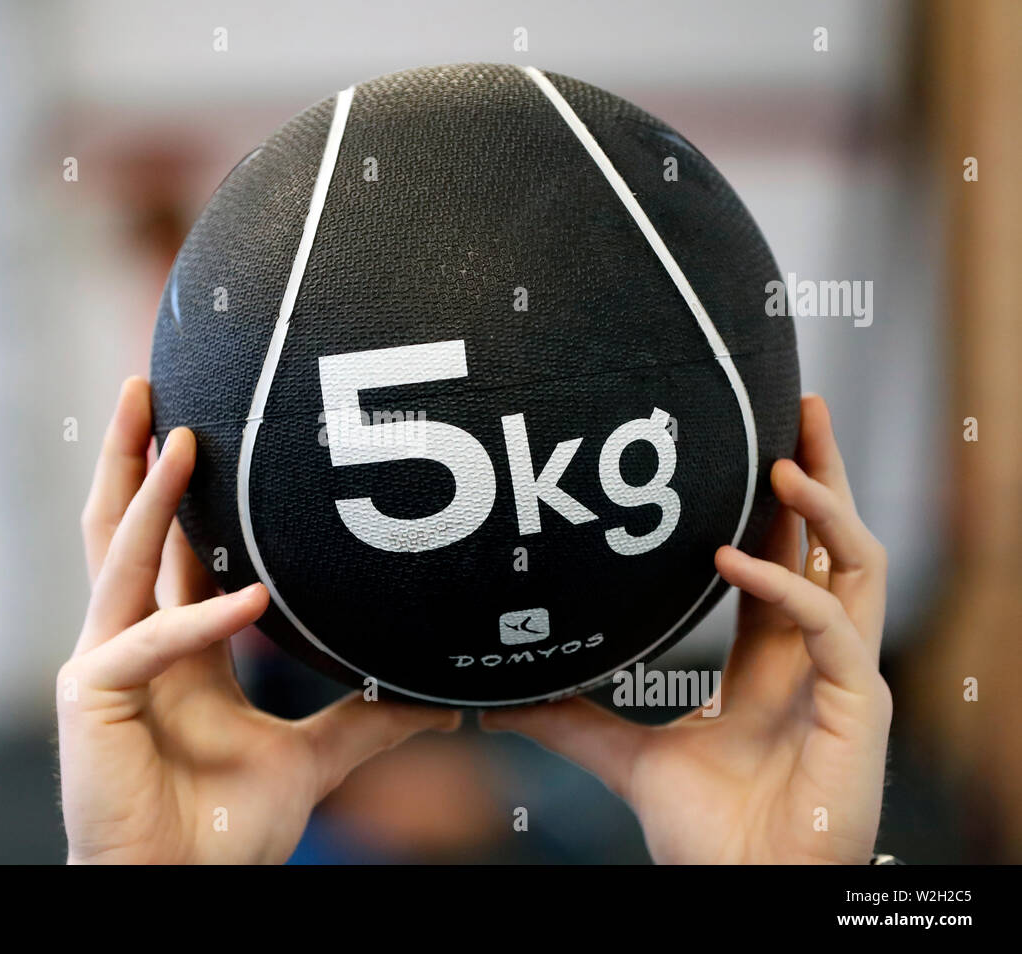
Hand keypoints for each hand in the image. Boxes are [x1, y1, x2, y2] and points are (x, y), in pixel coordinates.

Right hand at [57, 377, 459, 863]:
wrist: (184, 890)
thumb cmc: (226, 829)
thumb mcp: (313, 759)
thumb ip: (369, 722)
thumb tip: (445, 704)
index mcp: (173, 646)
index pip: (169, 545)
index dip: (177, 485)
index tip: (202, 422)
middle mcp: (131, 640)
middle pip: (120, 526)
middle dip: (131, 452)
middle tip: (148, 381)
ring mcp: (102, 663)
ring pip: (119, 556)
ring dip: (148, 492)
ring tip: (180, 430)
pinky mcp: (88, 696)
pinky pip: (152, 642)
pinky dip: (201, 618)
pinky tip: (253, 600)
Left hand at [481, 395, 891, 863]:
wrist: (740, 889)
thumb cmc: (705, 833)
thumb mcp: (624, 757)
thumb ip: (570, 718)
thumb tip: (497, 694)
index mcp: (772, 659)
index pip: (781, 557)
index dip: (773, 502)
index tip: (752, 439)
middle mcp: (816, 656)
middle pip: (832, 542)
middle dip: (821, 472)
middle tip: (800, 403)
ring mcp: (845, 678)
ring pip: (858, 566)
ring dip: (826, 507)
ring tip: (785, 455)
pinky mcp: (860, 707)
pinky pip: (830, 628)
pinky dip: (785, 586)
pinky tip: (732, 557)